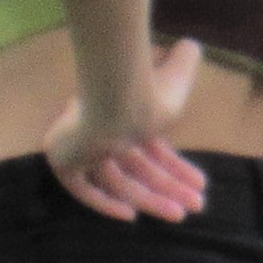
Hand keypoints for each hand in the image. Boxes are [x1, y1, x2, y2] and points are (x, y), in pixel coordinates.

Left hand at [44, 35, 208, 222]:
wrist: (115, 102)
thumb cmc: (147, 91)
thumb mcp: (176, 74)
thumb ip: (183, 60)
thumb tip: (191, 45)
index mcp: (121, 114)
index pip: (150, 148)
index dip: (175, 167)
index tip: (198, 183)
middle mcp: (100, 132)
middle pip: (137, 169)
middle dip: (168, 188)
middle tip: (194, 205)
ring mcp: (81, 148)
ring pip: (118, 182)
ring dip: (150, 199)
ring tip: (178, 214)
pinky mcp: (64, 163)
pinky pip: (84, 190)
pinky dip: (105, 204)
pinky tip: (129, 216)